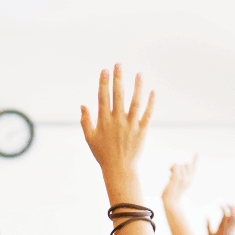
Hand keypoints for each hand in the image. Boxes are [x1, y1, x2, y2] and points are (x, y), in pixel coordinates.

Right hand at [81, 65, 153, 179]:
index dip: (104, 83)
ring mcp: (130, 125)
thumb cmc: (103, 154)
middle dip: (118, 78)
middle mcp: (117, 121)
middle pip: (118, 95)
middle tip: (119, 64)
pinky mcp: (142, 130)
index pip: (103, 98)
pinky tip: (152, 91)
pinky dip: (151, 102)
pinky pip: (148, 113)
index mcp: (103, 122)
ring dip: (137, 86)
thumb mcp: (90, 139)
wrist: (119, 169)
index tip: (105, 70)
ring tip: (139, 73)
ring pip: (135, 101)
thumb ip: (86, 121)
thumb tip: (83, 105)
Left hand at [161, 156, 197, 205]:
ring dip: (173, 168)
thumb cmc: (172, 194)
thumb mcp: (176, 184)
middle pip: (186, 164)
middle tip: (173, 171)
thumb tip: (175, 166)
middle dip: (179, 166)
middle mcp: (189, 179)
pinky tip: (170, 170)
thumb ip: (177, 175)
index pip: (194, 168)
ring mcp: (183, 178)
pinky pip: (176, 166)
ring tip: (170, 175)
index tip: (197, 153)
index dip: (195, 160)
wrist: (171, 202)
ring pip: (180, 165)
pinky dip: (172, 167)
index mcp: (190, 180)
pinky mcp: (177, 179)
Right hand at [208, 205, 234, 234]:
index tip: (219, 204)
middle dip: (230, 207)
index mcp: (223, 227)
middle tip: (227, 202)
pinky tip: (234, 211)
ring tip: (232, 204)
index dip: (223, 208)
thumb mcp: (209, 234)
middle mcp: (230, 227)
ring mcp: (234, 228)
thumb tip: (206, 216)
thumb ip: (207, 225)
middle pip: (232, 214)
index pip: (225, 215)